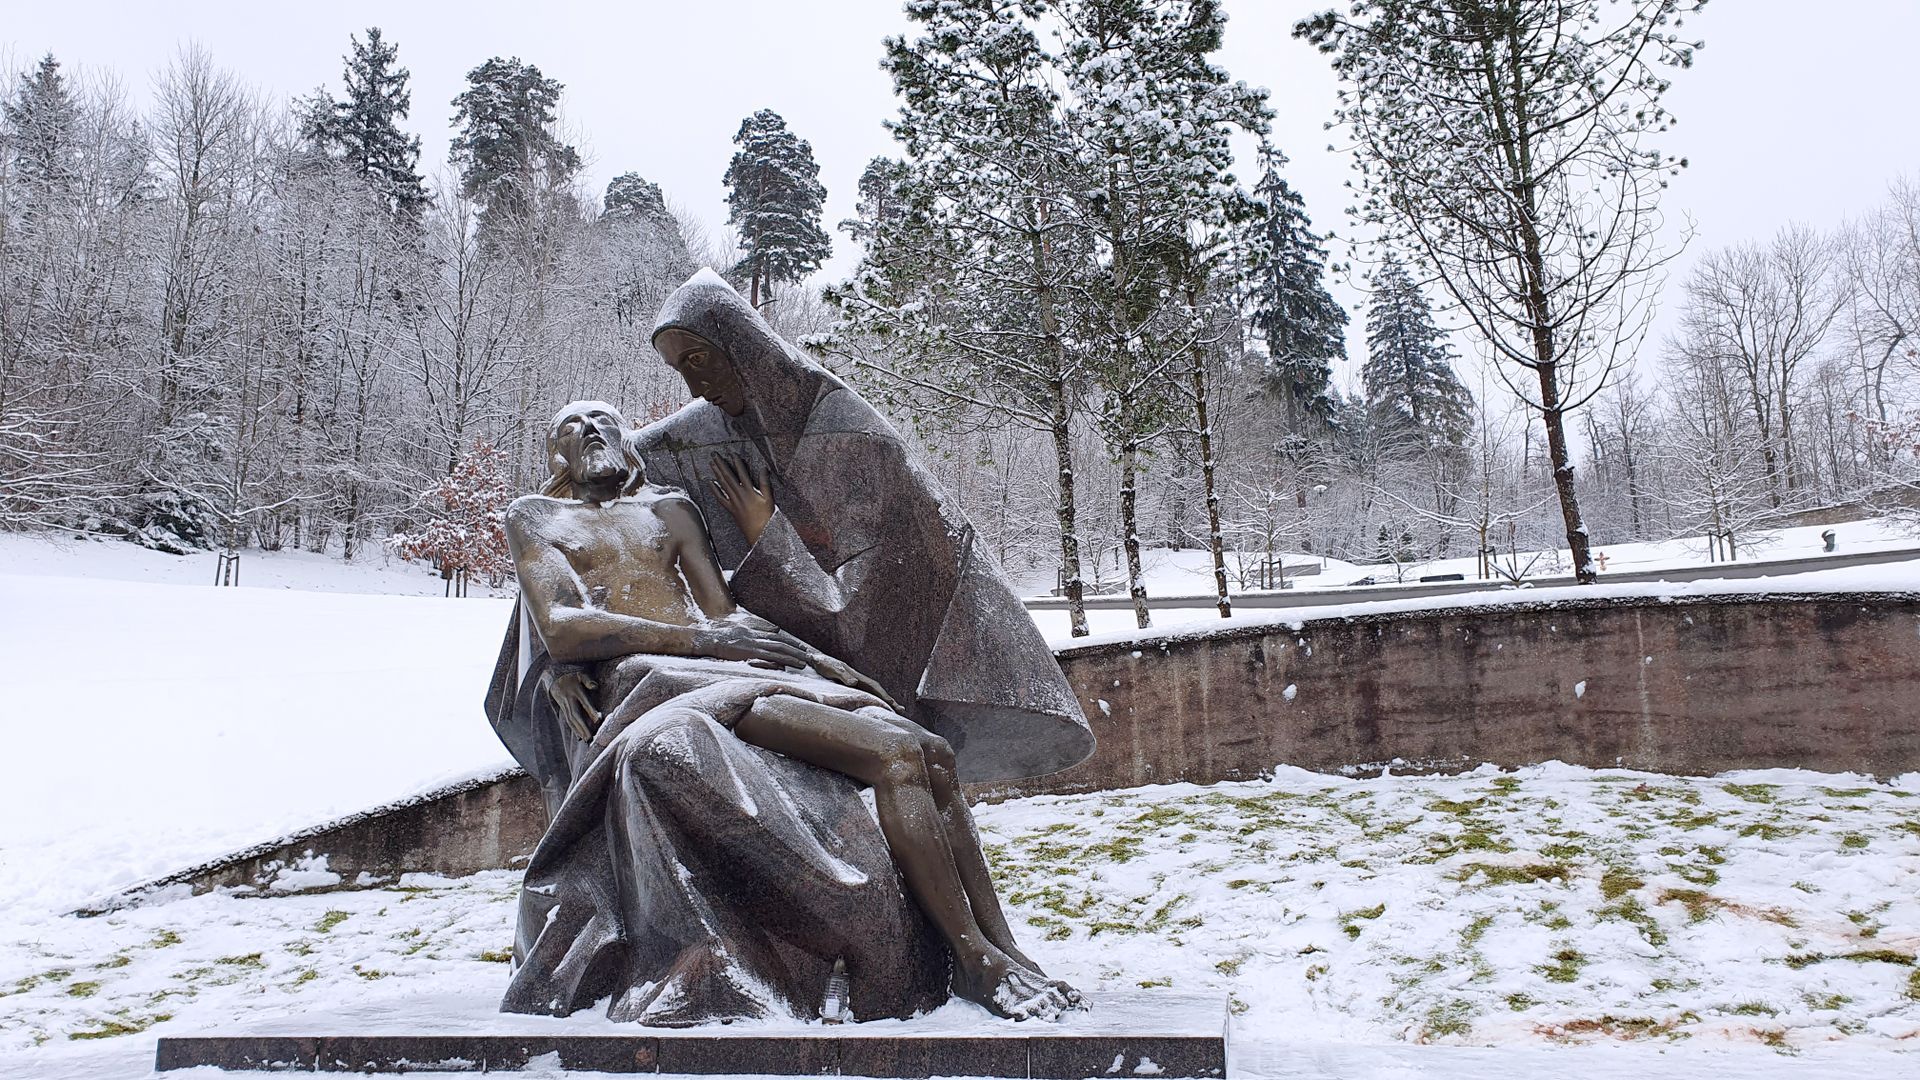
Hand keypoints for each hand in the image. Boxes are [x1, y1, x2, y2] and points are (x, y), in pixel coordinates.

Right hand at [542, 667, 601, 741]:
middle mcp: (569, 700)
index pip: (585, 702)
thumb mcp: (581, 674)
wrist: (555, 677)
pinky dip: (574, 729)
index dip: (591, 711)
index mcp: (576, 690)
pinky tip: (580, 738)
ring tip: (587, 740)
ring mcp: (565, 705)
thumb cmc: (573, 676)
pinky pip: (568, 721)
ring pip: (571, 720)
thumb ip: (588, 680)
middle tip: (590, 737)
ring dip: (578, 731)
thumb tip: (595, 687)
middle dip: (583, 727)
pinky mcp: (563, 710)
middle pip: (576, 715)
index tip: (599, 720)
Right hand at [695, 623, 812, 668]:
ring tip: (803, 663)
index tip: (802, 648)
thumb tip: (775, 629)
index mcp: (754, 633)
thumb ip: (757, 629)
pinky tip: (785, 666)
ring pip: (776, 651)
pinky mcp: (747, 653)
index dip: (791, 643)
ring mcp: (752, 646)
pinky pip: (766, 657)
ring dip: (791, 657)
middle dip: (795, 650)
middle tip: (808, 656)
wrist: (707, 640)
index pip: (776, 638)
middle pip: (780, 644)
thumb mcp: (741, 629)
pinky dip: (776, 661)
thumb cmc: (721, 637)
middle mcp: (756, 638)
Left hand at [709, 452, 773, 545]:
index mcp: (749, 491)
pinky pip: (720, 498)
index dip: (737, 463)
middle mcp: (739, 495)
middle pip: (728, 476)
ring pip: (723, 485)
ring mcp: (733, 502)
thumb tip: (764, 469)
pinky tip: (710, 483)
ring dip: (717, 473)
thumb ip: (765, 483)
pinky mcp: (731, 509)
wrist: (759, 532)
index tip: (732, 454)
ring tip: (712, 464)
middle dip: (721, 464)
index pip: (741, 473)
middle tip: (714, 455)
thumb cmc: (766, 516)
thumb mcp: (769, 498)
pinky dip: (715, 490)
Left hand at [806, 651, 901, 712]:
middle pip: (877, 691)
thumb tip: (855, 683)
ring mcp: (856, 684)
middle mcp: (859, 680)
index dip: (884, 695)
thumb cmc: (825, 663)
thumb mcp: (833, 669)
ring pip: (873, 694)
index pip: (874, 687)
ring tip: (895, 710)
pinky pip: (865, 696)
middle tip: (901, 709)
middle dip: (889, 700)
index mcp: (857, 677)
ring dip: (883, 701)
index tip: (892, 703)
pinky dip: (873, 702)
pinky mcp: (850, 687)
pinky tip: (875, 707)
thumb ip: (843, 675)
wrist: (818, 660)